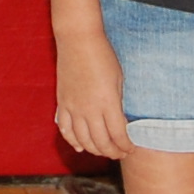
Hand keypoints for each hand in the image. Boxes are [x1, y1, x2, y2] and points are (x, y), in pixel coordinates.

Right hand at [53, 31, 131, 160]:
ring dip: (95, 150)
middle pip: (101, 142)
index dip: (126, 146)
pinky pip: (65, 129)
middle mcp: (89, 109)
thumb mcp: (118, 80)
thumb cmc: (103, 56)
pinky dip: (73, 141)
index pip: (118, 135)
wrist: (78, 40)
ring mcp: (73, 107)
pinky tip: (81, 147)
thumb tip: (119, 122)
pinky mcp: (62, 103)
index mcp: (107, 102)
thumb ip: (117, 104)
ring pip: (83, 140)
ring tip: (104, 151)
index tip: (131, 149)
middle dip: (113, 152)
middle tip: (120, 153)